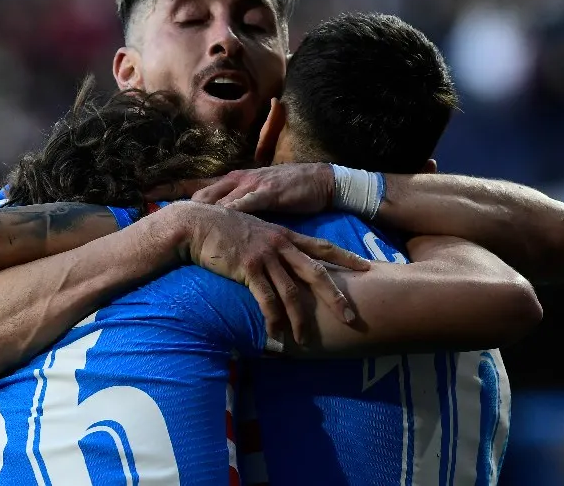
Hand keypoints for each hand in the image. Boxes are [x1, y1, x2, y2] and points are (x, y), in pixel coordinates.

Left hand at [148, 164, 334, 214]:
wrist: (321, 182)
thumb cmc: (290, 192)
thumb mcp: (258, 199)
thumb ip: (238, 210)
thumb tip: (216, 225)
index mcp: (233, 181)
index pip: (196, 186)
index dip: (171, 191)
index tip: (145, 196)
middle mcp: (237, 180)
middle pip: (198, 192)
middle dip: (173, 198)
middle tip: (148, 206)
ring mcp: (251, 184)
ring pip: (216, 197)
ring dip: (194, 209)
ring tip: (171, 217)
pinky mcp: (266, 192)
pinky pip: (242, 204)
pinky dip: (226, 214)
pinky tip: (213, 223)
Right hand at [170, 201, 368, 344]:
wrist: (197, 223)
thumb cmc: (222, 228)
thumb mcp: (254, 232)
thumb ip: (269, 244)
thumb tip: (278, 260)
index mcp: (284, 235)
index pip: (322, 246)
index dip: (345, 257)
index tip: (365, 266)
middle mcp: (280, 244)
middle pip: (317, 273)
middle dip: (336, 297)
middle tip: (351, 317)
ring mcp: (265, 256)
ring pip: (292, 292)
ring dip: (301, 319)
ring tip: (306, 340)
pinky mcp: (248, 268)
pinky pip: (266, 299)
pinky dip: (273, 320)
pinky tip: (276, 335)